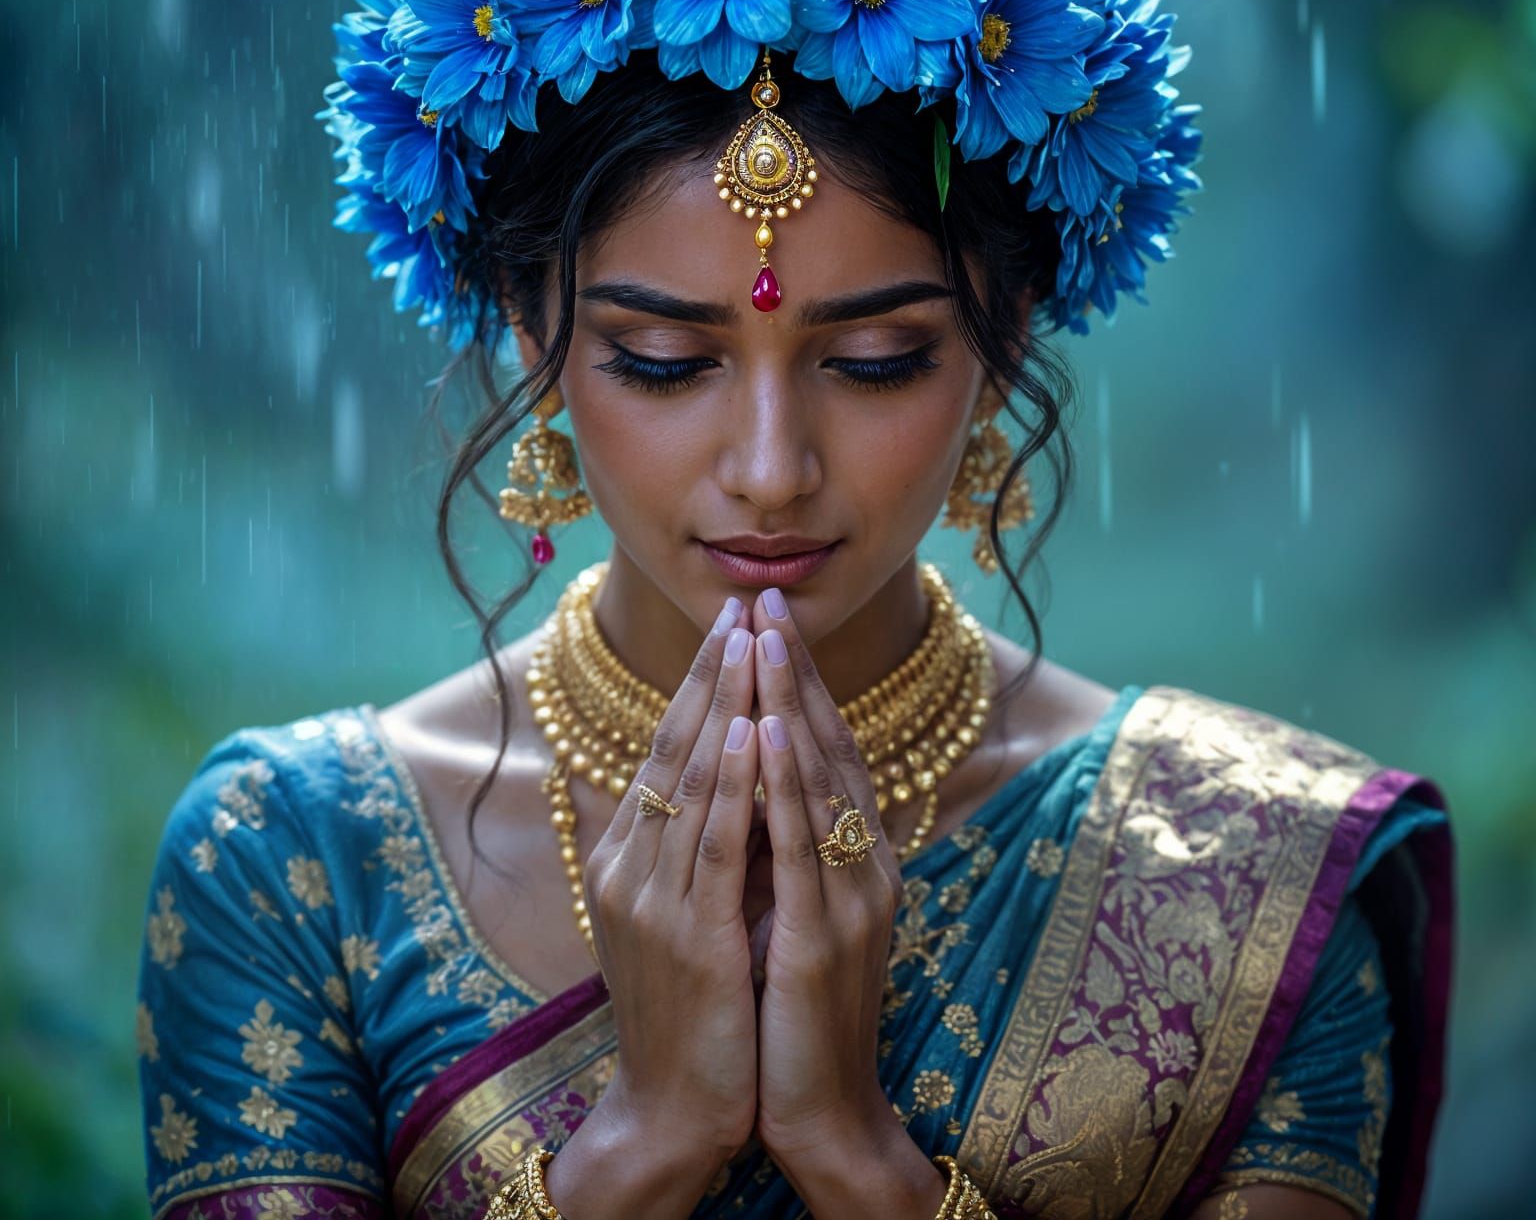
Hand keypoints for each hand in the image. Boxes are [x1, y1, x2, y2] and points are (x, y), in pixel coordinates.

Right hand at [581, 598, 762, 1161]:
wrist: (675, 1107)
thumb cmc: (692, 1004)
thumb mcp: (687, 908)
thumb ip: (704, 842)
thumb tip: (746, 767)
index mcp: (626, 855)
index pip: (667, 748)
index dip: (701, 683)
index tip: (732, 624)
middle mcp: (629, 864)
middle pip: (675, 747)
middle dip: (713, 672)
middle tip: (742, 605)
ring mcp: (652, 897)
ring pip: (694, 779)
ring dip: (727, 704)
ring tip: (751, 640)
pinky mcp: (688, 933)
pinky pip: (714, 841)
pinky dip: (733, 781)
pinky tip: (752, 731)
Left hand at [747, 587, 905, 1166]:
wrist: (821, 1109)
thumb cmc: (796, 1008)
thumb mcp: (791, 910)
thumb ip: (782, 844)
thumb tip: (745, 774)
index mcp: (855, 856)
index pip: (826, 748)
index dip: (800, 681)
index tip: (768, 620)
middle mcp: (865, 863)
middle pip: (828, 745)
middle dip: (794, 669)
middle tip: (767, 599)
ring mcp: (852, 896)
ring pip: (819, 777)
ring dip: (791, 700)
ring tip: (764, 637)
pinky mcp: (826, 935)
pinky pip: (805, 841)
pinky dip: (789, 779)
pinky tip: (771, 728)